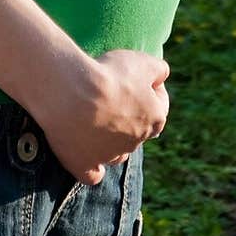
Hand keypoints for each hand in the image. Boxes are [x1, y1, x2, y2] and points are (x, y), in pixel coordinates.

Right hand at [33, 48, 169, 185]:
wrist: (73, 92)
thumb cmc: (109, 75)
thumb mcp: (141, 62)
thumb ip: (158, 69)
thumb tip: (161, 76)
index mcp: (154, 120)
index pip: (159, 105)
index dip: (148, 88)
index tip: (132, 76)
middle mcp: (135, 143)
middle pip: (136, 129)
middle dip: (126, 114)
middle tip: (106, 92)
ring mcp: (110, 156)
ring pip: (117, 152)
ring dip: (110, 139)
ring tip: (92, 117)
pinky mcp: (84, 164)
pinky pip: (92, 174)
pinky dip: (91, 167)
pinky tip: (88, 156)